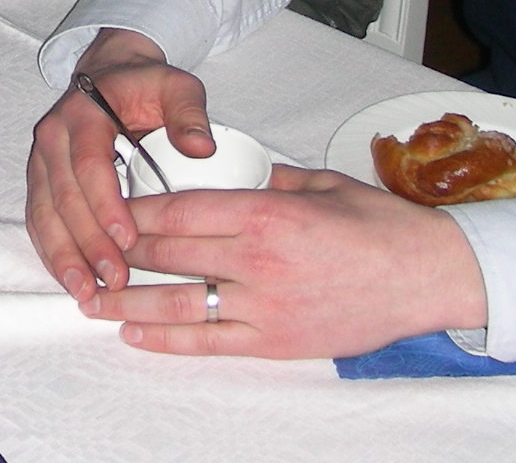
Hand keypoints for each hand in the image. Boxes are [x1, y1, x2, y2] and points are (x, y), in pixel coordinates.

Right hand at [25, 28, 213, 300]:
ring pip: (43, 214)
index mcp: (83, 113)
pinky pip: (39, 221)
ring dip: (63, 257)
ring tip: (87, 294)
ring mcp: (41, 160)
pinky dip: (52, 254)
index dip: (105, 204)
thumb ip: (190, 112)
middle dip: (86, 243)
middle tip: (115, 279)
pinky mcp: (40, 180)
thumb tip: (202, 148)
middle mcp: (53, 136)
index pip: (88, 163)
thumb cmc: (147, 85)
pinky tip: (72, 282)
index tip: (128, 240)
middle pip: (62, 196)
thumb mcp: (176, 86)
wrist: (110, 73)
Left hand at [80, 165, 488, 357]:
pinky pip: (208, 342)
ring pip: (178, 302)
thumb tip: (228, 172)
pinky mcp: (274, 342)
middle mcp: (257, 261)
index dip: (137, 208)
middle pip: (171, 252)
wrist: (427, 277)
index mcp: (266, 212)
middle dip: (123, 249)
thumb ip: (266, 178)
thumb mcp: (317, 183)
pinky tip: (134, 333)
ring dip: (128, 301)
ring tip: (92, 300)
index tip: (108, 204)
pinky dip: (166, 339)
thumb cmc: (378, 225)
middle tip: (88, 247)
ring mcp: (264, 307)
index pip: (181, 208)